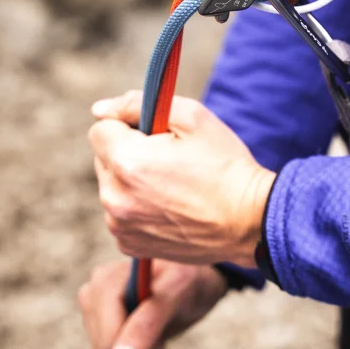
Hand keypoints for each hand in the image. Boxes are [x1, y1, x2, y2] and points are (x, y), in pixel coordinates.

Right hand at [78, 259, 227, 348]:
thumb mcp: (176, 293)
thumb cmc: (187, 279)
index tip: (162, 336)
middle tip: (163, 337)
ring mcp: (92, 320)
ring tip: (158, 342)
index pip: (107, 341)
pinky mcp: (98, 341)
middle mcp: (91, 298)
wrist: (191, 284)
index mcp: (104, 281)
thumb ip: (147, 324)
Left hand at [89, 91, 275, 266]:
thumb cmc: (224, 163)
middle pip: (104, 158)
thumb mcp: (190, 116)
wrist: (250, 220)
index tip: (156, 133)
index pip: (100, 128)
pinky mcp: (130, 245)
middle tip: (170, 158)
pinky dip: (138, 206)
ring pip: (112, 186)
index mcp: (127, 161)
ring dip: (132, 180)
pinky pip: (121, 213)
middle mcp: (114, 197)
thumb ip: (137, 104)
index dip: (129, 124)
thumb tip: (99, 110)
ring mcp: (120, 226)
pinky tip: (171, 206)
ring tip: (174, 184)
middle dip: (129, 150)